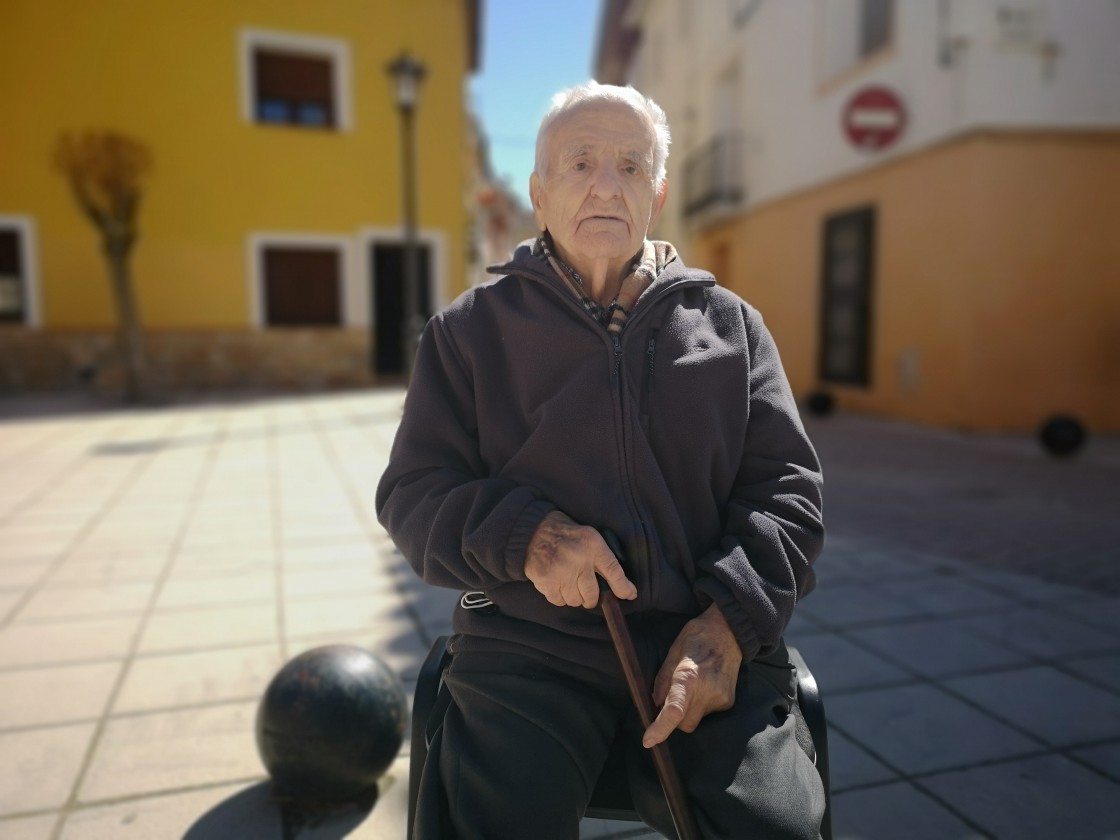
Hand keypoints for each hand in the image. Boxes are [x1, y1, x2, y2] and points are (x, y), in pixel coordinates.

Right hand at [524, 512, 637, 607]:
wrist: (533, 530)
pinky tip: (557, 583)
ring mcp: (561, 571)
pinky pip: (558, 600)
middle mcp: (578, 559)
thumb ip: (604, 559)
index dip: (622, 587)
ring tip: (568, 583)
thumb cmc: (566, 535)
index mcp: (592, 544)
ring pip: (575, 600)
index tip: (629, 595)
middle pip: (592, 594)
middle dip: (591, 597)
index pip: (613, 571)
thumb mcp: (589, 537)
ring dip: (574, 596)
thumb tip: (627, 590)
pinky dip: (559, 596)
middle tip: (586, 592)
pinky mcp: (546, 580)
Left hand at [643, 604, 741, 747]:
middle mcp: (708, 690)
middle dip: (674, 719)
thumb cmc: (696, 638)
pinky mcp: (729, 702)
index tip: (648, 740)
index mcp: (690, 675)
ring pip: (696, 720)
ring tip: (692, 686)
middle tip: (671, 697)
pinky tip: (704, 687)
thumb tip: (656, 705)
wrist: (729, 632)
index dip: (660, 728)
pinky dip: (700, 706)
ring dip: (688, 711)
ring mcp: (721, 698)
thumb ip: (663, 681)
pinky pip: (707, 714)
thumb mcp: (673, 652)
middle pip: (685, 723)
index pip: (675, 709)